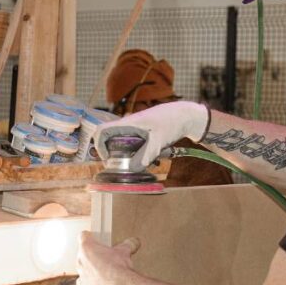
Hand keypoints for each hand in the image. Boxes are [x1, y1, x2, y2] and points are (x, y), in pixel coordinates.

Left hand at [76, 231, 140, 284]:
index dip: (89, 236)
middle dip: (92, 254)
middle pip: (83, 252)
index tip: (93, 237)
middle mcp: (80, 259)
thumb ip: (128, 244)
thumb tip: (134, 241)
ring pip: (82, 267)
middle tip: (104, 256)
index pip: (83, 236)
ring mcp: (81, 274)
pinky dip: (89, 281)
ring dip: (90, 268)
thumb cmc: (118, 268)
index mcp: (87, 247)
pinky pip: (82, 281)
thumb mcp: (125, 251)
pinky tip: (98, 281)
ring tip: (104, 270)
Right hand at [93, 101, 209, 171]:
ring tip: (138, 163)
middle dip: (110, 152)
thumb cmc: (172, 122)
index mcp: (128, 123)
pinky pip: (132, 143)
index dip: (98, 145)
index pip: (102, 130)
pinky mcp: (143, 132)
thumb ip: (146, 154)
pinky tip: (149, 159)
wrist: (186, 115)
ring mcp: (135, 128)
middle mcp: (128, 125)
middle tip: (120, 166)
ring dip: (124, 154)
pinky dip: (136, 152)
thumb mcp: (159, 140)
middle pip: (108, 138)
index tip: (107, 158)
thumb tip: (132, 169)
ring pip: (121, 142)